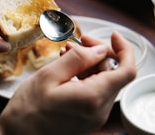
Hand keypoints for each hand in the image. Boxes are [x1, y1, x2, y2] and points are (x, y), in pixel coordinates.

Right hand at [0, 32, 135, 134]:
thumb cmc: (27, 109)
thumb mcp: (49, 76)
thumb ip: (78, 59)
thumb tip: (100, 49)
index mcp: (93, 98)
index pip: (127, 71)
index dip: (124, 49)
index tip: (114, 36)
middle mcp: (100, 110)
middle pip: (114, 74)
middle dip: (99, 53)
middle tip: (79, 42)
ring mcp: (95, 116)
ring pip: (104, 81)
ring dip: (90, 64)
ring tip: (67, 53)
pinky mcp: (88, 118)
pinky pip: (95, 91)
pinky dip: (86, 76)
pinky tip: (68, 69)